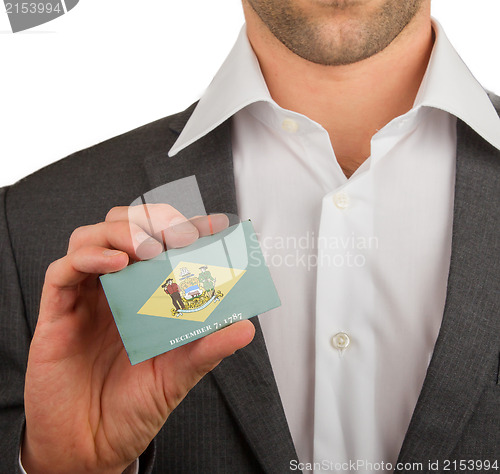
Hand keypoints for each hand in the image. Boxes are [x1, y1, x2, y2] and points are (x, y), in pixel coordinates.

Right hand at [22, 205, 254, 473]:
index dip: (188, 228)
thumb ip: (208, 348)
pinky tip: (116, 264)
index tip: (215, 224)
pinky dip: (88, 258)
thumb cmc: (134, 405)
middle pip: (125, 228)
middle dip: (153, 220)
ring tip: (148, 248)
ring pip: (91, 237)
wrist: (92, 446)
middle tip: (179, 234)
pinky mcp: (57, 313)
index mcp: (146, 295)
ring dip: (122, 231)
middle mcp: (116, 289)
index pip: (164, 245)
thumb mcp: (179, 374)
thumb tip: (246, 327)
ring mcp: (86, 297)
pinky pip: (62, 271)